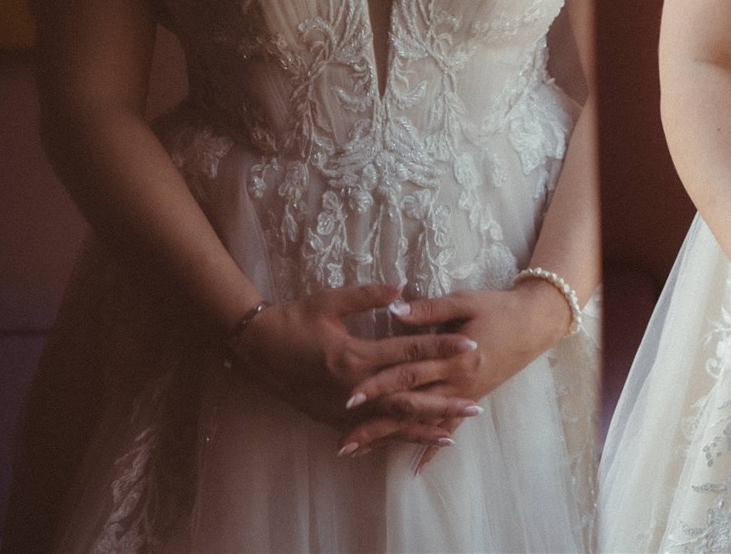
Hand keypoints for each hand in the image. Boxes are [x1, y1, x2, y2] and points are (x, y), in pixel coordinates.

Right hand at [228, 283, 480, 446]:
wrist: (256, 349)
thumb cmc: (294, 319)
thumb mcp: (330, 301)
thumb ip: (368, 296)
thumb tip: (403, 286)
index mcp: (355, 356)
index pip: (409, 353)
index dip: (442, 348)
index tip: (471, 345)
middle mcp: (353, 388)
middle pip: (407, 398)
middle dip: (443, 403)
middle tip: (475, 406)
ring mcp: (342, 409)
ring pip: (390, 422)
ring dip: (422, 428)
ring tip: (452, 435)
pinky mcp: (332, 419)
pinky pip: (369, 431)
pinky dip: (392, 438)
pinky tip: (410, 443)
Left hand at [339, 278, 577, 467]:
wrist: (535, 323)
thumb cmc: (498, 308)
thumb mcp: (464, 301)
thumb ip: (428, 309)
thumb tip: (393, 311)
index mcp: (453, 358)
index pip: (408, 373)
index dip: (379, 385)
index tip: (350, 398)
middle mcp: (457, 383)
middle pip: (410, 406)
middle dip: (376, 423)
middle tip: (344, 439)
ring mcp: (465, 395)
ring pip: (423, 422)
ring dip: (392, 438)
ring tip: (360, 452)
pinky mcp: (472, 399)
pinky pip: (450, 428)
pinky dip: (432, 447)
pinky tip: (416, 467)